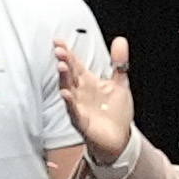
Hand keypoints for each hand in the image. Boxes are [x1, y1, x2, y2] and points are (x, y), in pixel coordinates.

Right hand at [51, 34, 137, 166]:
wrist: (119, 138)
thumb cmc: (115, 112)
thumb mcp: (120, 83)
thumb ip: (119, 62)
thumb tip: (120, 40)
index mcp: (88, 82)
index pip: (75, 64)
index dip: (67, 52)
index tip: (58, 40)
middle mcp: (80, 93)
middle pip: (69, 74)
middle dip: (64, 62)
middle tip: (59, 50)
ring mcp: (79, 107)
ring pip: (68, 90)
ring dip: (64, 79)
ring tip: (61, 66)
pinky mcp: (82, 122)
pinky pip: (73, 111)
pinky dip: (70, 103)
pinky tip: (66, 94)